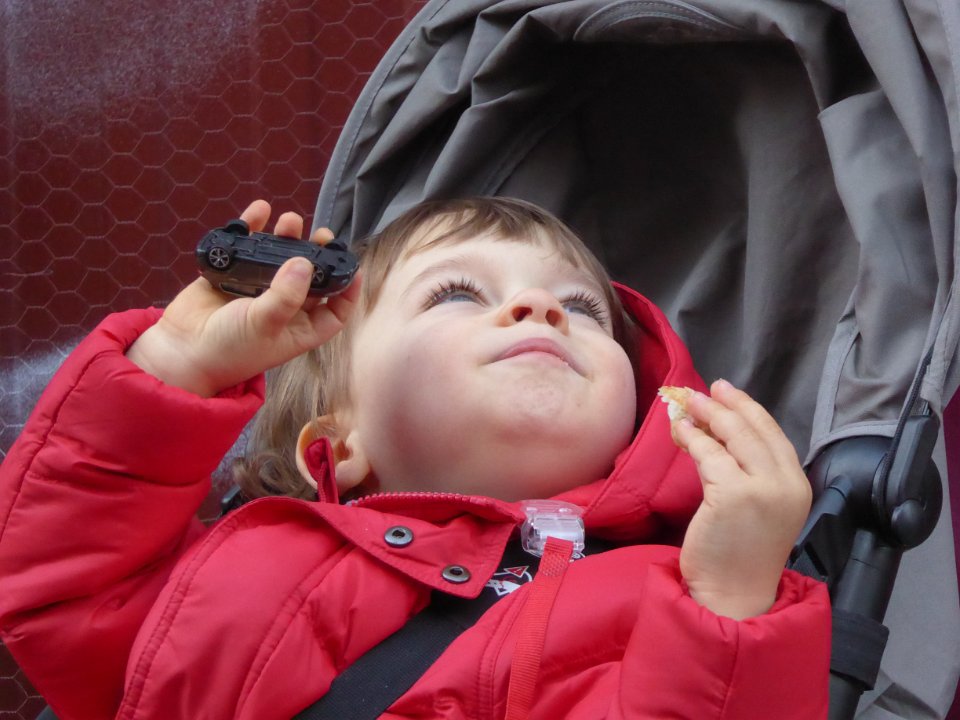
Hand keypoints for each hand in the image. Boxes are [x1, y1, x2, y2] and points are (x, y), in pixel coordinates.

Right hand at [126, 200, 360, 396]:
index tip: (353, 266)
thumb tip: (304, 262)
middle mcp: (284, 307)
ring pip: (280, 256)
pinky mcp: (233, 272)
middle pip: (311, 276)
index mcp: (300, 328)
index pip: (335, 310)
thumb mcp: (264, 325)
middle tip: (321, 236)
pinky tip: (259, 210)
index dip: (348, 291)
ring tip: (289, 222)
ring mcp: (258, 287)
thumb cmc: (230, 348)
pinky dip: (253, 226)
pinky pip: (247, 245)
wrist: (181, 350)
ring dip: (287, 236)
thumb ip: (285, 295)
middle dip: (318, 254)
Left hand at [673, 380, 811, 619]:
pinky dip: (691, 438)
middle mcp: (786, 483)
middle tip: (699, 392)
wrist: (734, 594)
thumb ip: (749, 472)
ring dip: (705, 415)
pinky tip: (679, 432)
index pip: (773, 433)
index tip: (726, 391)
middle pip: (754, 428)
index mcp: (798, 485)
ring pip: (731, 435)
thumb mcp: (758, 506)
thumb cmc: (741, 553)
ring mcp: (762, 488)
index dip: (748, 408)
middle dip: (724, 405)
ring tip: (684, 406)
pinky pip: (708, 454)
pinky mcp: (732, 494)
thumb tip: (718, 430)